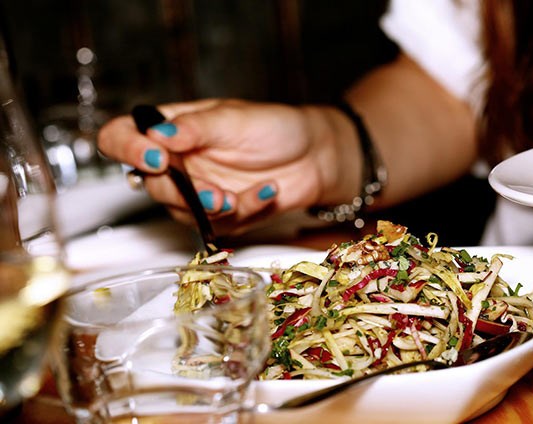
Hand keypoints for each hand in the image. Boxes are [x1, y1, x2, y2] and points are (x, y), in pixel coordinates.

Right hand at [98, 99, 359, 235]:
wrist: (315, 155)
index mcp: (170, 129)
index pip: (121, 136)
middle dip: (176, 191)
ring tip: (236, 196)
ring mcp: (196, 191)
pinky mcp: (221, 215)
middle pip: (148, 184)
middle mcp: (176, 162)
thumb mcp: (234, 119)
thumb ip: (195, 128)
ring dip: (209, 207)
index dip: (126, 149)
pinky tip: (268, 190)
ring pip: (180, 212)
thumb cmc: (275, 127)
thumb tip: (155, 133)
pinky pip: (218, 224)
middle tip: (209, 190)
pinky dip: (245, 209)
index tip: (154, 158)